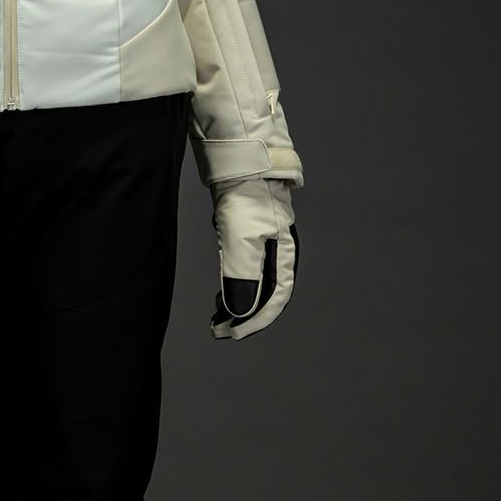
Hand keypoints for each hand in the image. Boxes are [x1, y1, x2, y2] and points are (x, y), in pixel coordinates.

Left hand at [209, 176, 298, 340]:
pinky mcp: (248, 235)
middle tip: (221, 330)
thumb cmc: (246, 201)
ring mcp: (263, 243)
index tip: (234, 334)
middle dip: (244, 315)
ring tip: (216, 315)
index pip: (275, 298)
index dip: (257, 320)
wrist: (241, 166)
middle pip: (265, 294)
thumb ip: (242, 278)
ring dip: (237, 302)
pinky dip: (232, 285)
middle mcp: (277, 253)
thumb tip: (240, 313)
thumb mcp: (242, 242)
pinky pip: (243, 269)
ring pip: (253, 283)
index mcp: (283, 257)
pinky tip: (218, 291)